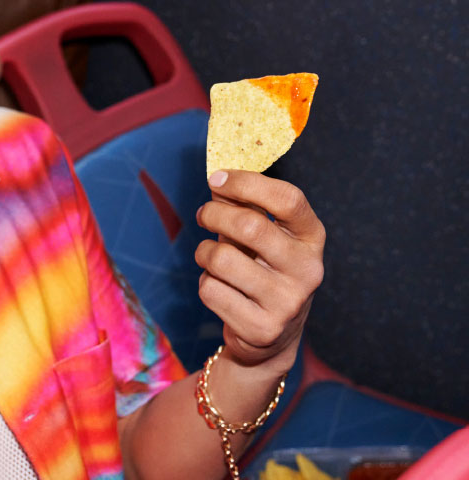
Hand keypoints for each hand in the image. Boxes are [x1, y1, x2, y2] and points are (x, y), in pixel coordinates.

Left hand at [194, 170, 324, 370]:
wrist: (270, 337)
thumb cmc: (261, 270)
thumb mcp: (261, 237)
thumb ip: (243, 207)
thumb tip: (217, 179)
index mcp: (312, 238)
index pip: (288, 199)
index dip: (247, 182)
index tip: (217, 178)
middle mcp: (308, 270)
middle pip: (250, 226)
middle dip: (214, 214)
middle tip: (203, 214)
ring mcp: (288, 302)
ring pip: (222, 259)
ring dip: (204, 253)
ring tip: (209, 258)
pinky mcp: (262, 328)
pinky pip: (211, 290)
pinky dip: (205, 283)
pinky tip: (220, 289)